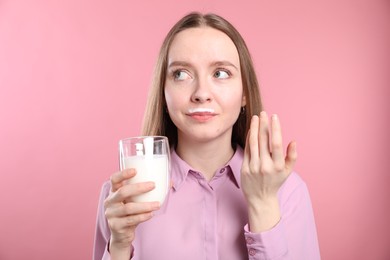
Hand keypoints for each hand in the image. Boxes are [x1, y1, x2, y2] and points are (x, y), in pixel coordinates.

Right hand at [103, 169, 159, 258]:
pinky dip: (142, 216)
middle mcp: (110, 201)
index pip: (114, 179)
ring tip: (157, 204)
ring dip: (145, 205)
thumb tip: (169, 182)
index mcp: (113, 192)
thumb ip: (147, 191)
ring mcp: (111, 214)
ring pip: (128, 208)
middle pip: (122, 192)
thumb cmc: (130, 212)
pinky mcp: (115, 225)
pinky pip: (131, 220)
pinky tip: (151, 214)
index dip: (123, 174)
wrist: (122, 234)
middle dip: (139, 187)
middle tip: (153, 185)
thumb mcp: (135, 200)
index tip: (136, 170)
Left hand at [241, 111, 296, 231]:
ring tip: (256, 117)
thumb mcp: (288, 171)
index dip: (275, 128)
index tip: (274, 117)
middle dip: (264, 124)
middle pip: (263, 141)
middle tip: (263, 112)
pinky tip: (251, 129)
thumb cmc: (275, 182)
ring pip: (253, 143)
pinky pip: (247, 149)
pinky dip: (249, 138)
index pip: (276, 143)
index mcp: (278, 166)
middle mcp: (266, 166)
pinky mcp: (245, 168)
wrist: (260, 198)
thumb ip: (292, 156)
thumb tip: (293, 141)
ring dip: (254, 128)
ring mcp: (254, 167)